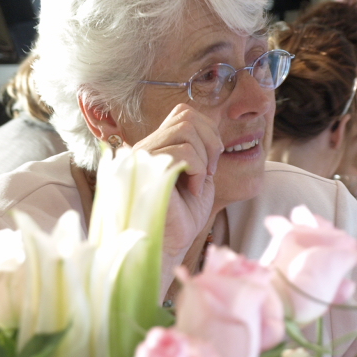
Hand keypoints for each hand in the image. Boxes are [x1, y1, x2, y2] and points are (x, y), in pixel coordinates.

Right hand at [129, 104, 222, 277]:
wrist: (173, 244)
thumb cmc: (185, 212)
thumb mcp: (199, 172)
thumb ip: (201, 146)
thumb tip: (213, 124)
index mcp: (157, 144)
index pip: (183, 112)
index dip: (207, 130)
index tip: (212, 161)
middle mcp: (145, 146)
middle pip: (186, 117)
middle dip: (210, 142)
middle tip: (209, 172)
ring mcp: (143, 156)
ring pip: (186, 130)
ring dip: (203, 158)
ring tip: (198, 183)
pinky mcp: (146, 170)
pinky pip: (183, 152)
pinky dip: (198, 171)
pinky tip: (191, 191)